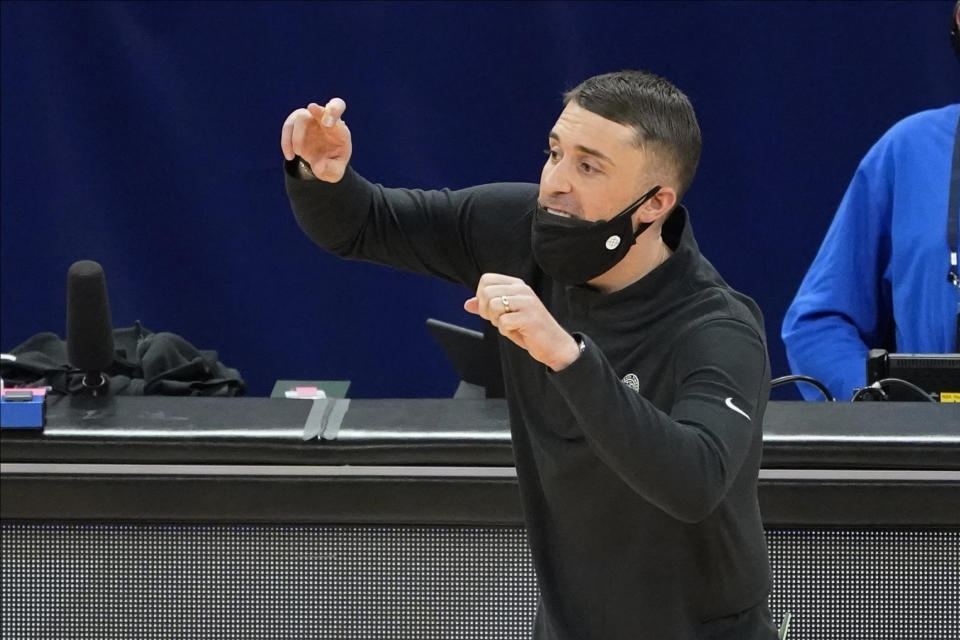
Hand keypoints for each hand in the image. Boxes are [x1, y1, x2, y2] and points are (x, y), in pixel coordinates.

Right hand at [280, 97, 352, 181]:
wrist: (321, 161)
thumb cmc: (332, 162)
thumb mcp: (336, 171)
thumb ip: (331, 170)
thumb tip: (318, 166)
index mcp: (337, 127)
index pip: (337, 108)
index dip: (333, 112)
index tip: (327, 124)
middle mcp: (322, 119)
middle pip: (319, 108)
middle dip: (317, 111)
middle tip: (312, 109)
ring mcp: (308, 120)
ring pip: (300, 118)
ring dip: (297, 137)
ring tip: (298, 154)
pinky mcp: (295, 124)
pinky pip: (288, 127)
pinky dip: (286, 142)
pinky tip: (290, 156)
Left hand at [464, 273, 580, 371]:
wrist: (554, 345)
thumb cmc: (528, 329)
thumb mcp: (505, 316)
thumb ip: (487, 308)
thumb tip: (467, 304)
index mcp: (516, 285)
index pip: (486, 279)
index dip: (481, 296)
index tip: (491, 310)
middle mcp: (522, 289)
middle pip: (486, 292)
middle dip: (485, 311)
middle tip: (499, 320)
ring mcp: (527, 302)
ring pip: (493, 306)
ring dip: (496, 322)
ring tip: (510, 325)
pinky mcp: (530, 317)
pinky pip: (503, 322)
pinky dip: (506, 331)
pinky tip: (518, 331)